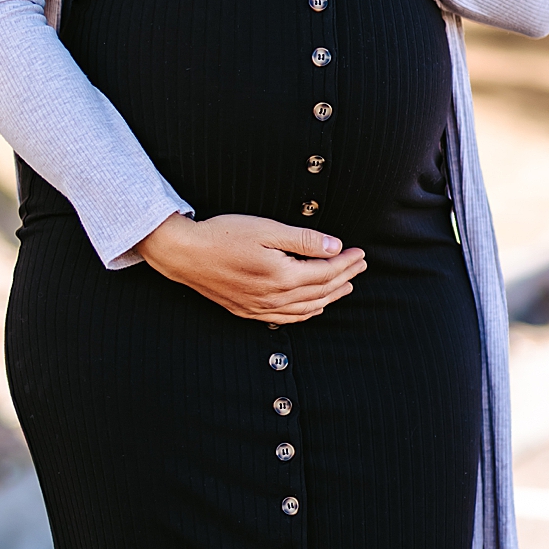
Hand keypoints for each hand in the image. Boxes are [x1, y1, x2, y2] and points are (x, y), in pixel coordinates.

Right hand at [139, 211, 364, 322]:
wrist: (187, 255)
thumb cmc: (224, 235)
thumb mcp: (266, 229)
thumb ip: (303, 240)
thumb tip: (335, 247)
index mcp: (282, 276)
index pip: (325, 272)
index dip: (346, 263)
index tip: (361, 254)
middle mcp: (274, 298)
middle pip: (320, 292)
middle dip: (344, 278)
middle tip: (360, 267)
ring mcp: (261, 309)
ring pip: (306, 309)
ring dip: (329, 297)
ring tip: (345, 287)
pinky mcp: (249, 312)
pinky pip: (287, 319)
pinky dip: (306, 314)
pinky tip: (312, 308)